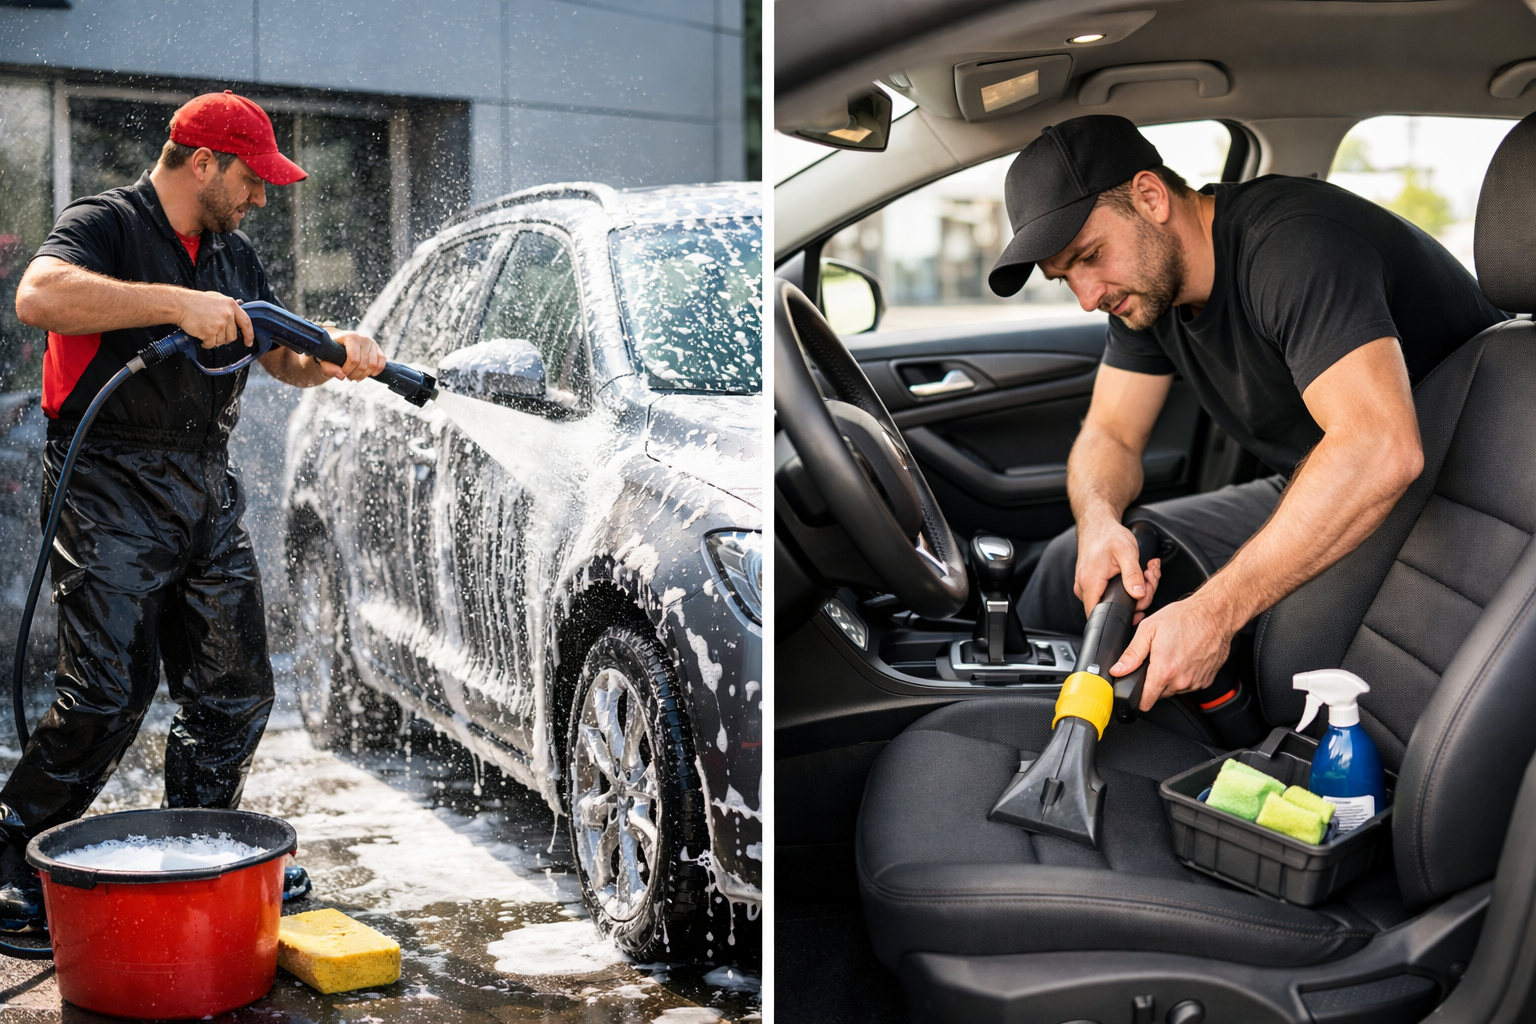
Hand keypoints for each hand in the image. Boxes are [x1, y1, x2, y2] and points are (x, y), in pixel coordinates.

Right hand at [178, 291, 253, 347]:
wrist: (180, 304)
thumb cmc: (195, 301)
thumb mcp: (217, 298)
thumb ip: (228, 308)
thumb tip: (235, 319)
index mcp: (231, 305)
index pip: (246, 322)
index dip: (249, 334)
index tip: (248, 342)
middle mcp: (227, 314)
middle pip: (232, 335)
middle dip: (224, 337)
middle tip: (214, 332)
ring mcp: (219, 324)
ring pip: (222, 341)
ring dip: (214, 339)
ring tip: (205, 330)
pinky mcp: (210, 332)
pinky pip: (211, 344)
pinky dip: (206, 343)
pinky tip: (201, 335)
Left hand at [323, 332, 386, 381]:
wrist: (340, 343)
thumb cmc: (331, 351)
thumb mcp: (325, 358)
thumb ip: (329, 368)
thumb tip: (342, 376)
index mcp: (350, 337)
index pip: (353, 359)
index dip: (348, 370)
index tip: (343, 374)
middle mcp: (363, 338)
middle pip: (363, 364)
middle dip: (355, 375)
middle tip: (349, 377)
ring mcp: (372, 343)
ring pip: (373, 365)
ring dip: (364, 375)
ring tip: (356, 376)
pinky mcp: (378, 348)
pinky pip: (382, 362)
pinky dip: (377, 370)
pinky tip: (370, 374)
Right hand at [1075, 518, 1161, 619]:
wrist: (1097, 524)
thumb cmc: (1108, 535)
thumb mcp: (1126, 551)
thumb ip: (1132, 574)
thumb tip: (1138, 594)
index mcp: (1090, 583)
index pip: (1100, 615)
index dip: (1122, 616)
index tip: (1139, 606)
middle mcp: (1084, 588)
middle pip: (1113, 608)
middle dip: (1139, 596)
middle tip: (1149, 578)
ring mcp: (1087, 587)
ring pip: (1115, 600)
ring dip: (1137, 588)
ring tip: (1146, 572)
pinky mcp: (1093, 584)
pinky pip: (1112, 592)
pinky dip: (1128, 584)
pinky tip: (1138, 573)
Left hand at [1109, 596, 1232, 711]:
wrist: (1215, 615)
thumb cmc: (1184, 618)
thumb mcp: (1149, 629)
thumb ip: (1132, 654)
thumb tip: (1118, 670)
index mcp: (1164, 670)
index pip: (1146, 701)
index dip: (1137, 697)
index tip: (1134, 691)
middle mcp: (1181, 680)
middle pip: (1159, 694)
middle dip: (1154, 682)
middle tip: (1156, 660)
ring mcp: (1196, 682)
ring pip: (1174, 690)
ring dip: (1170, 679)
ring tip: (1172, 656)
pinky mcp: (1206, 680)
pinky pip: (1189, 685)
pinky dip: (1185, 676)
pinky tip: (1185, 658)